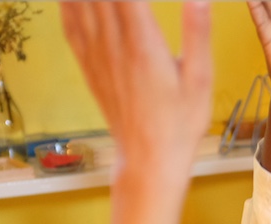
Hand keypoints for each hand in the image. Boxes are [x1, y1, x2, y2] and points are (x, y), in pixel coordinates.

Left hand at [60, 2, 212, 223]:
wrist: (148, 161)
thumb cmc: (179, 124)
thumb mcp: (201, 80)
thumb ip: (198, 32)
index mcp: (143, 44)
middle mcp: (113, 44)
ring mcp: (96, 54)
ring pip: (80, 2)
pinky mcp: (88, 65)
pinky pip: (69, 21)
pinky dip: (70, 2)